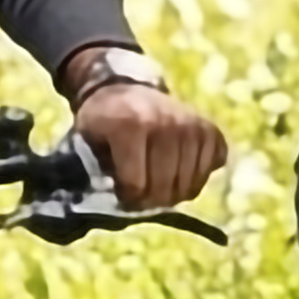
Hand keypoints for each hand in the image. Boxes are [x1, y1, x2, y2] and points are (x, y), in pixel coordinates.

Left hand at [69, 74, 228, 212]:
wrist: (123, 89)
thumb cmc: (102, 123)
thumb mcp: (85, 142)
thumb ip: (93, 173)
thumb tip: (111, 208)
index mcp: (131, 126)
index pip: (136, 186)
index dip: (127, 199)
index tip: (121, 195)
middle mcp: (167, 123)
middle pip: (165, 189)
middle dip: (151, 201)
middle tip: (141, 196)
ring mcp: (192, 125)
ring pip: (190, 186)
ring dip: (174, 193)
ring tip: (158, 184)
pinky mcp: (209, 128)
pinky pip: (212, 169)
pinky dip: (197, 176)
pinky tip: (179, 168)